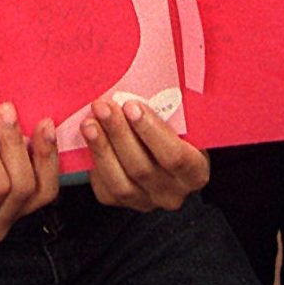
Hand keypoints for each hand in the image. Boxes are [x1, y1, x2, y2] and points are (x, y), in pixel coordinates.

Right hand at [0, 105, 58, 244]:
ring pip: (41, 189)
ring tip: (41, 123)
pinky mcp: (22, 204)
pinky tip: (46, 136)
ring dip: (42, 152)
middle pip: (20, 186)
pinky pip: (45, 185)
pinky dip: (49, 159)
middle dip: (14, 142)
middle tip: (5, 111)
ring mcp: (9, 215)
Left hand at [82, 97, 208, 212]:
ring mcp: (147, 201)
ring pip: (121, 182)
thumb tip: (143, 79)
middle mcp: (173, 193)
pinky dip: (95, 163)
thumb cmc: (174, 129)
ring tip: (89, 122)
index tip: (131, 106)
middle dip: (119, 134)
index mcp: (195, 172)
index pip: (175, 156)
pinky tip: (88, 140)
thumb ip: (169, 109)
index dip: (151, 132)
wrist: (162, 152)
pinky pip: (106, 188)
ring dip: (102, 149)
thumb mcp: (181, 121)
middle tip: (103, 107)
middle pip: (143, 168)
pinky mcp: (123, 204)